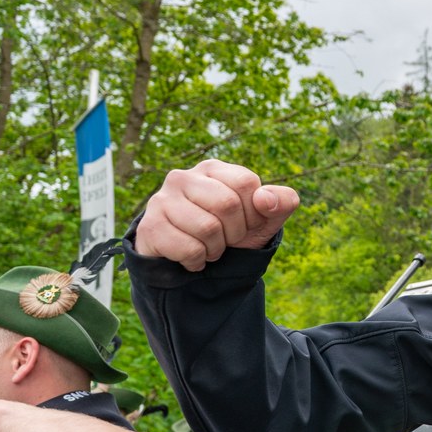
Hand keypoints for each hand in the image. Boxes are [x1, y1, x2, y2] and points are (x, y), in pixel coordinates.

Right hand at [135, 160, 299, 270]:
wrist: (192, 262)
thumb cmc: (230, 232)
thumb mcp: (264, 219)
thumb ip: (281, 202)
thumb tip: (266, 198)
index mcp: (213, 169)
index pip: (246, 183)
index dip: (254, 211)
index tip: (245, 222)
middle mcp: (183, 177)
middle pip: (227, 204)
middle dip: (235, 232)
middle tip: (226, 239)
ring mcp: (161, 200)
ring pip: (208, 228)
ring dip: (216, 249)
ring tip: (208, 247)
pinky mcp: (149, 227)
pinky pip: (189, 249)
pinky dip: (198, 261)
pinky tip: (191, 257)